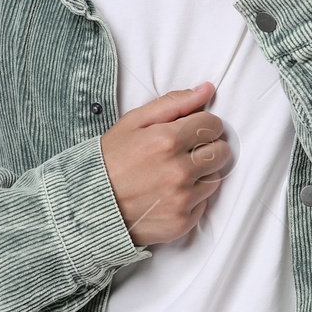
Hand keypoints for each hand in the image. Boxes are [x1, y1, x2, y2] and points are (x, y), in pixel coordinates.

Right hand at [98, 83, 230, 246]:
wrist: (90, 205)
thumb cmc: (110, 160)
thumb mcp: (134, 122)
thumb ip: (173, 103)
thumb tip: (206, 90)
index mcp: (167, 140)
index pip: (213, 125)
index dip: (204, 124)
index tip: (193, 130)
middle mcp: (178, 170)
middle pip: (221, 151)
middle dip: (208, 147)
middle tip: (186, 151)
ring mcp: (182, 199)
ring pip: (215, 177)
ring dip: (202, 173)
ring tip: (174, 173)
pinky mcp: (183, 222)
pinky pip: (204, 203)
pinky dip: (192, 197)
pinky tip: (170, 193)